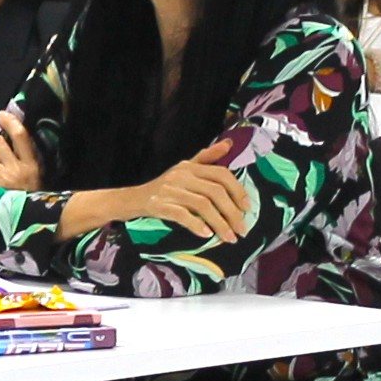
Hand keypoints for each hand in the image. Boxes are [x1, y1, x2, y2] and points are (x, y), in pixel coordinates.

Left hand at [0, 110, 43, 192]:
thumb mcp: (36, 179)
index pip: (21, 136)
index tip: (0, 115)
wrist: (27, 223)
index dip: (9, 122)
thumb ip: (26, 161)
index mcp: (31, 165)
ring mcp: (0, 181)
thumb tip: (8, 140)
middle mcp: (16, 170)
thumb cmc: (32, 200)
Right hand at [128, 137, 251, 240]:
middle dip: (232, 212)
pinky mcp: (159, 205)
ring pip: (202, 205)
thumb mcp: (185, 168)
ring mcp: (170, 190)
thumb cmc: (164, 186)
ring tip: (230, 238)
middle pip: (215, 192)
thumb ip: (207, 157)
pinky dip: (196, 225)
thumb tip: (229, 143)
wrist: (133, 199)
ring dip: (220, 224)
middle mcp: (181, 175)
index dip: (237, 191)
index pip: (221, 174)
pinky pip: (182, 215)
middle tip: (242, 229)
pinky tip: (206, 235)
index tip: (248, 208)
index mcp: (191, 167)